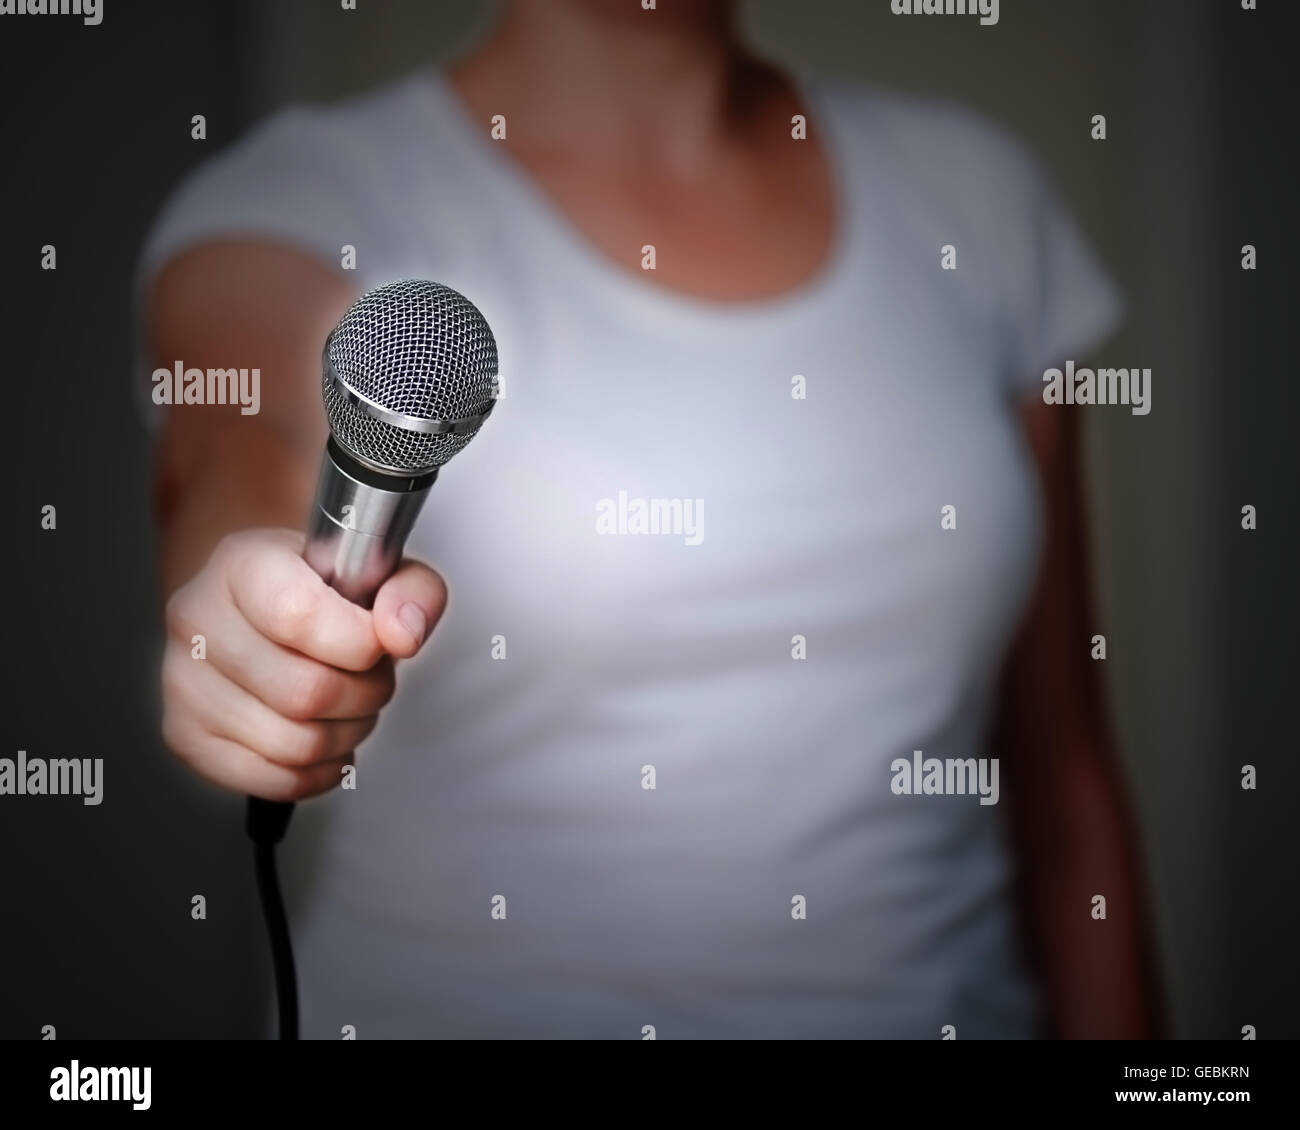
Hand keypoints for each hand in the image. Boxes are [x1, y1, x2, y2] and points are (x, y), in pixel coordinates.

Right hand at [160, 528, 444, 800]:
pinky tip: (326, 737)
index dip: (359, 643)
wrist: (265, 608)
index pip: (298, 616)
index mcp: (241, 562)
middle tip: (370, 676)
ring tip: (349, 704)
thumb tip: (401, 634)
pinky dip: (320, 771)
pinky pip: (274, 780)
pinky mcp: (186, 737)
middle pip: (305, 691)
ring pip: (294, 743)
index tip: (378, 643)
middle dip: (365, 694)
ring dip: (347, 734)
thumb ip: (412, 589)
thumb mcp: (380, 570)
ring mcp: (182, 682)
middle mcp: (197, 618)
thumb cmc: (324, 591)